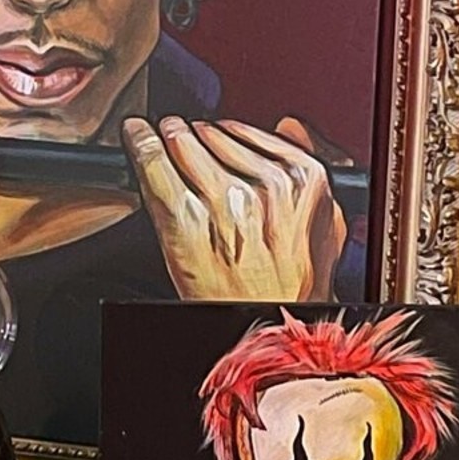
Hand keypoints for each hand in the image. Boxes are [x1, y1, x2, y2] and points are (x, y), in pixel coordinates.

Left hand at [122, 115, 343, 300]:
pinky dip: (140, 143)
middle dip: (194, 135)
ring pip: (182, 143)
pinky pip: (155, 165)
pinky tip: (134, 135)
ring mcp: (224, 202)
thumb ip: (312, 169)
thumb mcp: (324, 227)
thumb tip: (289, 125)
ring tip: (159, 136)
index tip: (210, 134)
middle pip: (211, 134)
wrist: (267, 334)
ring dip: (167, 136)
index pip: (245, 131)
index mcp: (302, 180)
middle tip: (181, 139)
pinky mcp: (186, 220)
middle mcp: (265, 186)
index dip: (222, 132)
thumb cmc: (293, 286)